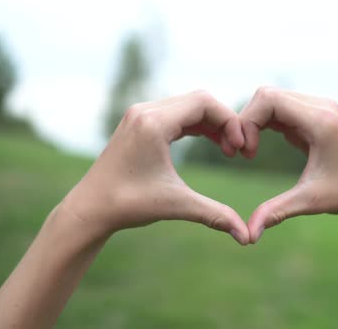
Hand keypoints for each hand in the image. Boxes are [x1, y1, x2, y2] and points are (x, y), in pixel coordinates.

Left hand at [62, 91, 249, 244]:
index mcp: (154, 123)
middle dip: (223, 122)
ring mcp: (139, 114)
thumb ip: (215, 215)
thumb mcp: (177, 205)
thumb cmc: (128, 205)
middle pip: (199, 100)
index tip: (241, 148)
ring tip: (227, 149)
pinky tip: (210, 142)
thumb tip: (247, 236)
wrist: (90, 209)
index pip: (204, 103)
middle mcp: (145, 111)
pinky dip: (195, 125)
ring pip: (187, 106)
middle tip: (237, 150)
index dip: (230, 121)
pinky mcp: (137, 122)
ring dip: (211, 124)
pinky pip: (175, 114)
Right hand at [239, 87, 337, 242]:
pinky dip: (264, 124)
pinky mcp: (315, 116)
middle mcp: (321, 106)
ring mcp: (319, 108)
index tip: (245, 152)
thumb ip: (276, 212)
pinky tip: (258, 148)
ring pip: (272, 99)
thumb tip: (248, 236)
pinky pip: (281, 109)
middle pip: (267, 95)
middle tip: (243, 153)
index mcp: (321, 120)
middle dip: (247, 121)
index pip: (269, 99)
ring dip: (254, 122)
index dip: (247, 121)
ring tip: (249, 152)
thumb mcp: (310, 202)